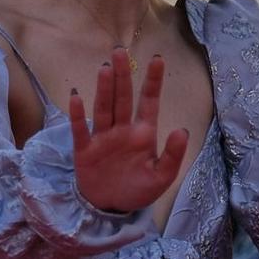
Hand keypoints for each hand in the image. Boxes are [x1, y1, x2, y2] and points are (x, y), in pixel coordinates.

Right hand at [69, 48, 188, 214]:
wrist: (110, 208)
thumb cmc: (137, 190)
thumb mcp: (161, 178)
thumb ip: (173, 156)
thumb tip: (182, 130)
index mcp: (143, 134)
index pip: (149, 102)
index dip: (153, 81)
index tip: (157, 58)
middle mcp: (122, 130)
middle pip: (122, 98)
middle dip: (123, 75)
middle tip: (120, 51)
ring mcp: (102, 138)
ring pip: (104, 108)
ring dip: (104, 89)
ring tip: (105, 68)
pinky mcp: (84, 149)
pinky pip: (81, 129)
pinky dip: (78, 114)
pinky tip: (76, 96)